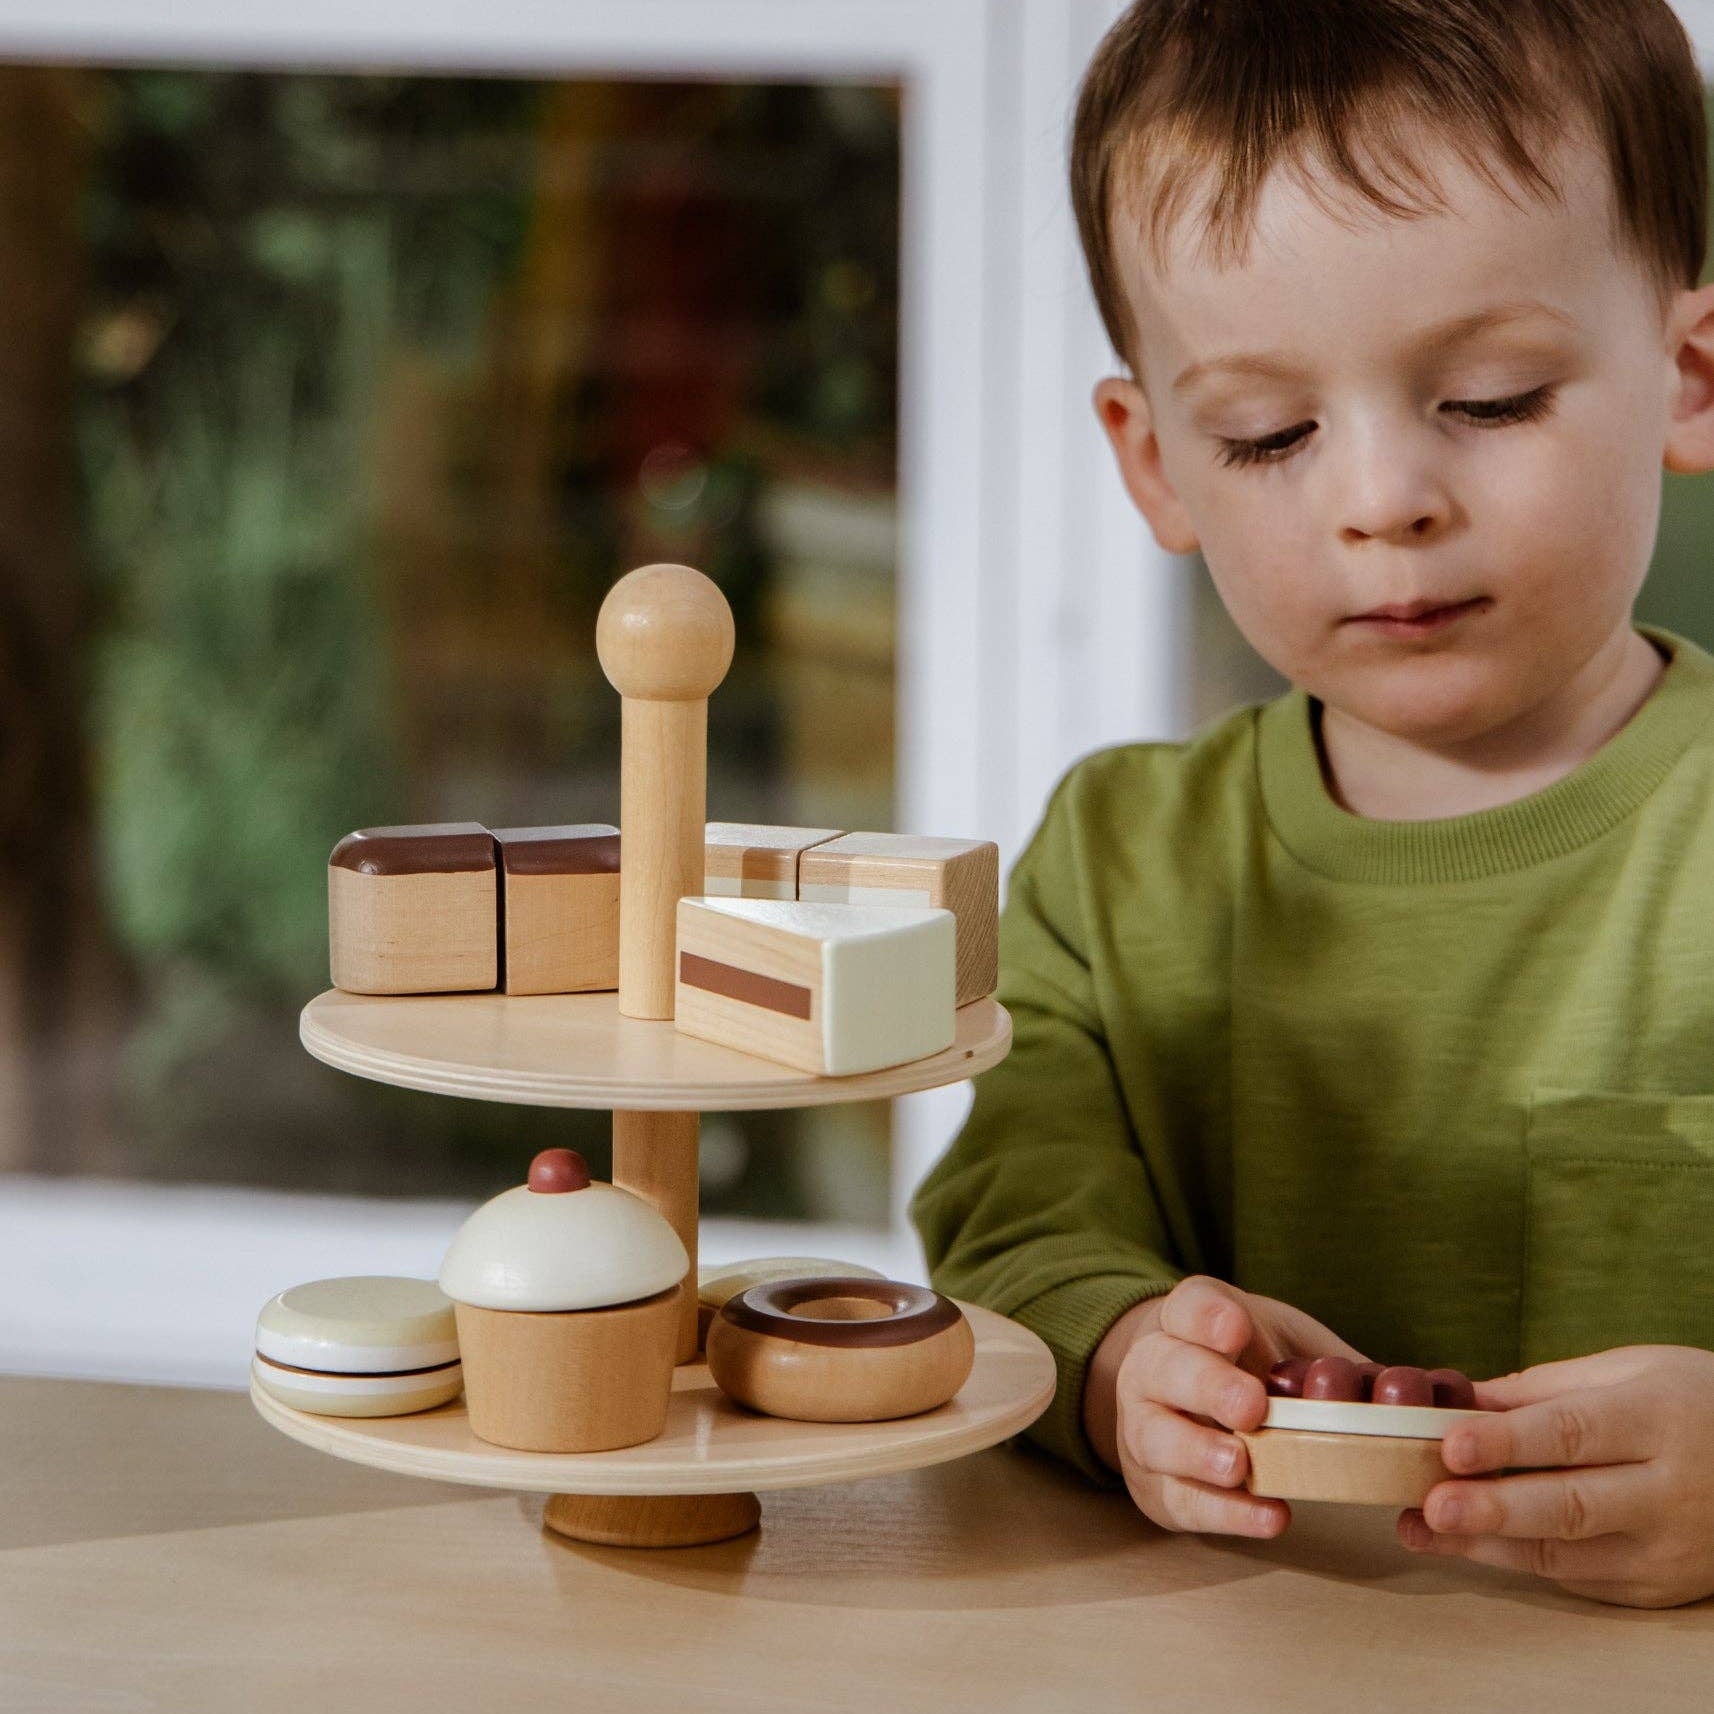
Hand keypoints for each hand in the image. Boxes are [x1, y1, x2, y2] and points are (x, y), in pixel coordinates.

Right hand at [1091, 1274, 1369, 1537]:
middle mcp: (1153, 1370)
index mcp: (1185, 1324)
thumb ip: (1324, 1364)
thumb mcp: (1281, 1342)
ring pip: (1156, 1436)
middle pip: (1166, 1368)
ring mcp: (1145, 1429)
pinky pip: (1183, 1501)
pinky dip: (1227, 1512)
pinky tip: (1269, 1515)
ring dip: (1200, 1452)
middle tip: (1252, 1407)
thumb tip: (1413, 1393)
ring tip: (1240, 1465)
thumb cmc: (1250, 1368)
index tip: (1238, 1329)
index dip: (1209, 1318)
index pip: (1187, 1307)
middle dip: (1209, 1387)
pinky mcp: (1158, 1487)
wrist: (1188, 1407)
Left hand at [1400, 1344, 1713, 1607]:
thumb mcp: (1631, 1370)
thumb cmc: (1690, 1402)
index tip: (1450, 1443)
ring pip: (1566, 1555)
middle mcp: (1667, 1492)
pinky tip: (1465, 1544)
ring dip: (1487, 1545)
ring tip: (1421, 1530)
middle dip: (1494, 1509)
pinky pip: (1577, 1578)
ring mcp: (1665, 1550)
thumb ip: (1545, 1388)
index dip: (1508, 1440)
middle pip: (1570, 1506)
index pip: (1572, 1433)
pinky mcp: (1656, 1589)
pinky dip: (1516, 1562)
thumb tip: (1462, 1396)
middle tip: (1429, 1505)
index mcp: (1656, 1421)